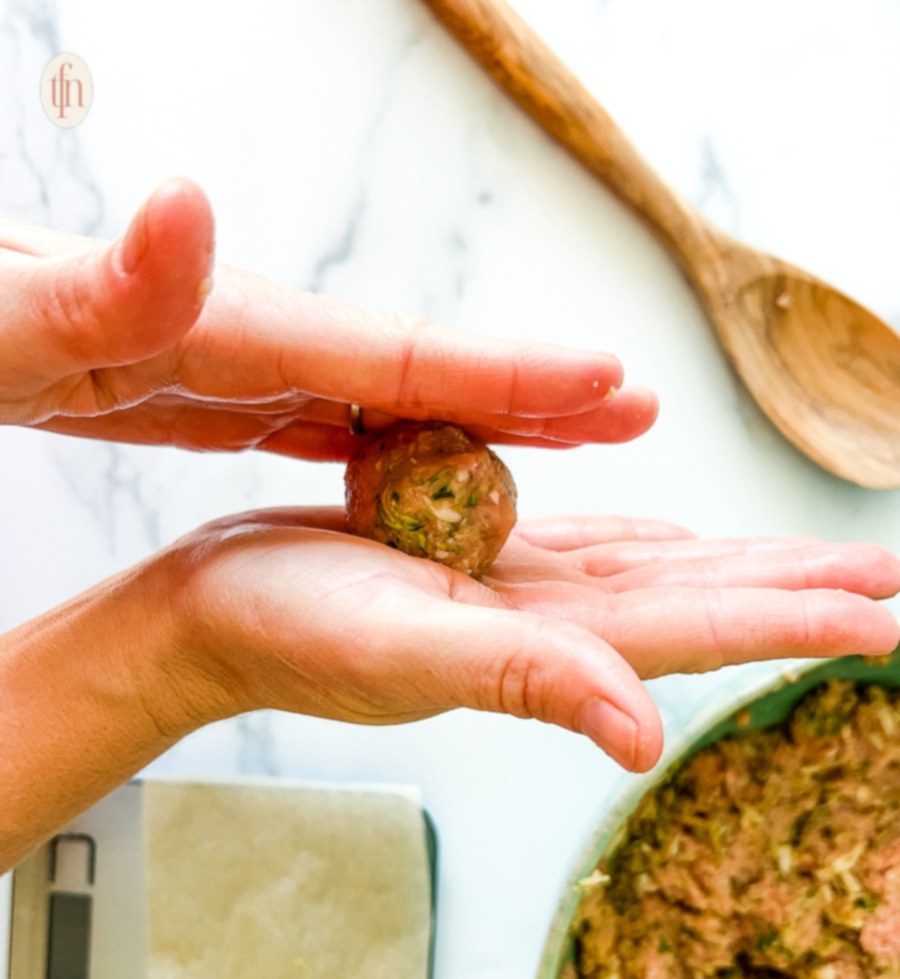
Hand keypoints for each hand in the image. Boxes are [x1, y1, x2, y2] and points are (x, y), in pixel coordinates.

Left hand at [0, 178, 655, 457]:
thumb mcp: (12, 322)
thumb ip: (104, 282)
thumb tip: (192, 205)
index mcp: (223, 324)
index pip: (389, 354)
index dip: (503, 373)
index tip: (609, 382)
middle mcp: (246, 332)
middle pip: (412, 369)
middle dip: (527, 392)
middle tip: (633, 409)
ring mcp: (230, 360)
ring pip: (379, 399)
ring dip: (473, 420)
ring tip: (562, 437)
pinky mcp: (205, 390)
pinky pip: (322, 420)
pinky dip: (385, 442)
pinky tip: (413, 463)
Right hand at [171, 509, 899, 772]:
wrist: (213, 610)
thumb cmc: (287, 629)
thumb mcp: (402, 649)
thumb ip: (527, 683)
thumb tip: (644, 738)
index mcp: (547, 644)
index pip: (701, 631)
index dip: (797, 621)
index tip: (887, 614)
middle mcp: (551, 623)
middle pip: (703, 601)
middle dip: (800, 589)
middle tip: (890, 576)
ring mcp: (521, 591)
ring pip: (662, 570)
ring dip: (743, 563)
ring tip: (819, 557)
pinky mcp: (483, 556)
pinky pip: (593, 545)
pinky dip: (653, 537)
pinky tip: (684, 534)